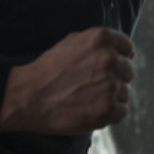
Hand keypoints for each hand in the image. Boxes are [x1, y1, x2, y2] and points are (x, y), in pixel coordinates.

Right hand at [0, 28, 136, 134]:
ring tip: (87, 100)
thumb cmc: (46, 70)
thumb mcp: (71, 43)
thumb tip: (122, 51)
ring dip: (110, 97)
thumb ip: (97, 45)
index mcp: (102, 39)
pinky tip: (91, 111)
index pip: (126, 48)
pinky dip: (109, 114)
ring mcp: (111, 85)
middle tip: (91, 87)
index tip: (114, 67)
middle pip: (127, 72)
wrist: (26, 96)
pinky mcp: (108, 108)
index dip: (121, 58)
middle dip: (113, 79)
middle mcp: (110, 59)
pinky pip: (121, 111)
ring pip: (124, 93)